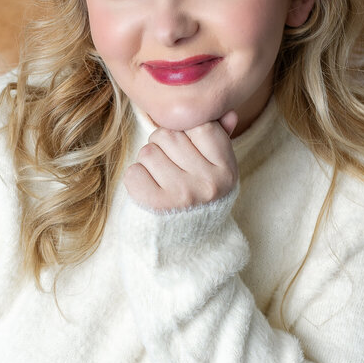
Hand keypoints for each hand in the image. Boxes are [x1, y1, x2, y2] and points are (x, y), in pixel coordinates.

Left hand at [124, 110, 238, 211]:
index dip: (185, 133)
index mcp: (227, 170)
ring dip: (148, 164)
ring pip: (148, 152)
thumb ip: (220, 140)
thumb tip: (229, 113)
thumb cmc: (198, 200)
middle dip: (162, 146)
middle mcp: (208, 183)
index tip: (187, 151)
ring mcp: (182, 195)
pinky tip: (149, 192)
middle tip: (170, 168)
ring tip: (160, 181)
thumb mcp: (216, 172)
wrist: (186, 248)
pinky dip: (136, 180)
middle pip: (168, 135)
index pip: (200, 125)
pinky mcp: (156, 206)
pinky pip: (134, 173)